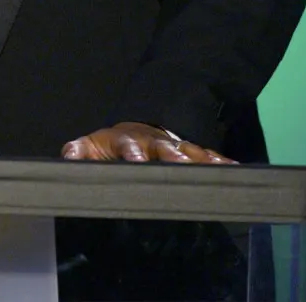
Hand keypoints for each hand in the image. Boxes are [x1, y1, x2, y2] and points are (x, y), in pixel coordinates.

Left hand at [62, 122, 235, 163]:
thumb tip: (69, 154)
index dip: (132, 153)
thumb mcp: (91, 147)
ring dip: (200, 161)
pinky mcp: (192, 154)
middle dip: (173, 157)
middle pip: (165, 148)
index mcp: (127, 142)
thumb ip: (79, 152)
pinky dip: (222, 163)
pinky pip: (210, 157)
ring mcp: (175, 147)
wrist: (135, 134)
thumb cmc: (110, 148)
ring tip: (213, 170)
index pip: (129, 146)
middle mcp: (154, 143)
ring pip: (190, 152)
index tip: (136, 161)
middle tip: (180, 166)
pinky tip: (236, 170)